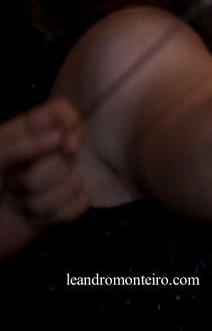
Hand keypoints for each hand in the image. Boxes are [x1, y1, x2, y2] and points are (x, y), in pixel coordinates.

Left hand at [1, 100, 88, 249]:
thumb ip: (17, 146)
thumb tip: (58, 137)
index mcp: (26, 133)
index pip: (60, 112)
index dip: (70, 125)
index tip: (66, 148)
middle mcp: (47, 152)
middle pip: (69, 154)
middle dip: (39, 178)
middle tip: (13, 185)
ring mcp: (59, 178)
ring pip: (74, 183)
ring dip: (39, 201)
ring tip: (17, 204)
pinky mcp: (65, 204)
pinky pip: (79, 204)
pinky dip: (54, 215)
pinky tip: (34, 217)